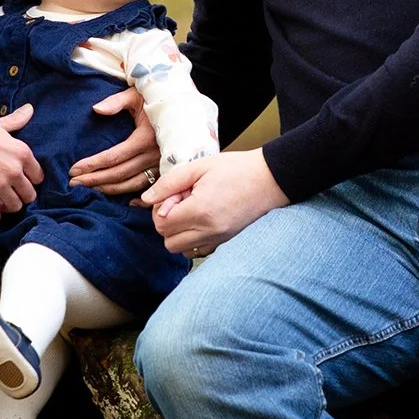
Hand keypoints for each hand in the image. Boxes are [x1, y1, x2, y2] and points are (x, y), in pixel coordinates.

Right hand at [0, 105, 42, 222]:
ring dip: (10, 206)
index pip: (39, 176)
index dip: (32, 180)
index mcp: (22, 152)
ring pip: (16, 206)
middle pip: (30, 194)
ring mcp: (0, 184)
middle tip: (15, 194)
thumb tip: (30, 108)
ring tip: (4, 203)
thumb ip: (16, 120)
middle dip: (24, 196)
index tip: (25, 182)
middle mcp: (14, 170)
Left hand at [67, 88, 159, 194]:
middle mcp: (154, 154)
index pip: (113, 157)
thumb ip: (116, 101)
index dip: (92, 164)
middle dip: (94, 180)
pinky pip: (151, 187)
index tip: (73, 170)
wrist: (184, 106)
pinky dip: (138, 197)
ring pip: (132, 184)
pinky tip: (125, 203)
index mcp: (145, 138)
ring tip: (90, 190)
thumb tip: (96, 109)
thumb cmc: (157, 98)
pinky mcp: (167, 169)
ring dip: (109, 190)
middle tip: (74, 184)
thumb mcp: (137, 95)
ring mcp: (161, 164)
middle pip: (119, 174)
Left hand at [145, 150, 286, 255]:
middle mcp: (210, 231)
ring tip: (193, 211)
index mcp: (200, 210)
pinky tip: (203, 220)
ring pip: (182, 250)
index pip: (161, 224)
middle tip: (182, 203)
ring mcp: (220, 240)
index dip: (161, 209)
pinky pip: (199, 251)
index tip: (176, 195)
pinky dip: (194, 239)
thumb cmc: (237, 169)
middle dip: (168, 223)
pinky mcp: (227, 243)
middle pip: (168, 242)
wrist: (271, 179)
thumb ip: (169, 184)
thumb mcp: (199, 167)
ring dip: (180, 233)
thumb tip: (146, 199)